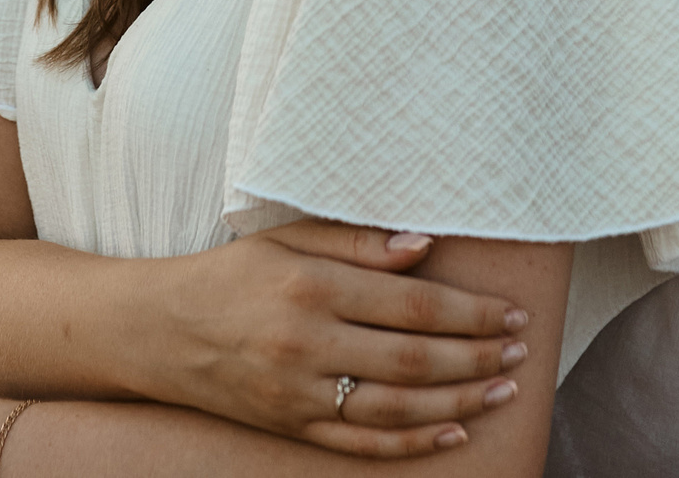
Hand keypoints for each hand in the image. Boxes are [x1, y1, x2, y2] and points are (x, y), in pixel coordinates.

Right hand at [154, 219, 534, 457]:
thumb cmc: (231, 274)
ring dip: (460, 400)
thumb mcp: (287, 238)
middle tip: (522, 349)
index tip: (511, 311)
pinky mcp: (290, 426)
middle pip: (414, 359)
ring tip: (504, 388)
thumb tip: (425, 246)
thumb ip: (358, 244)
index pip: (413, 304)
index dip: (471, 311)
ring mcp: (298, 393)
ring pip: (396, 406)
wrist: (157, 330)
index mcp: (313, 287)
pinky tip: (453, 432)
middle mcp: (308, 343)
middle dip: (478, 355)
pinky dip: (412, 441)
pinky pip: (362, 441)